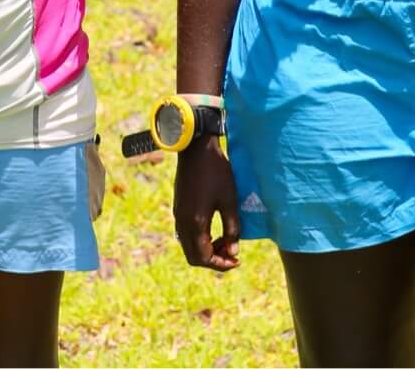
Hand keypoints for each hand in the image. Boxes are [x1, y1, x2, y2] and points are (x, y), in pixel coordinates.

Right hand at [173, 139, 240, 270]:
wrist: (196, 149)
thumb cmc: (216, 173)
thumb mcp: (230, 201)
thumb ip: (232, 229)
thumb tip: (233, 252)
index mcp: (195, 223)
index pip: (203, 258)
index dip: (221, 264)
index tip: (236, 260)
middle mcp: (182, 222)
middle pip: (193, 257)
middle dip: (213, 260)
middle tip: (231, 252)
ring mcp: (178, 215)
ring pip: (188, 246)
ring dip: (206, 249)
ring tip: (225, 241)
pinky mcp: (178, 207)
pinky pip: (186, 233)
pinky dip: (200, 239)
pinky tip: (214, 229)